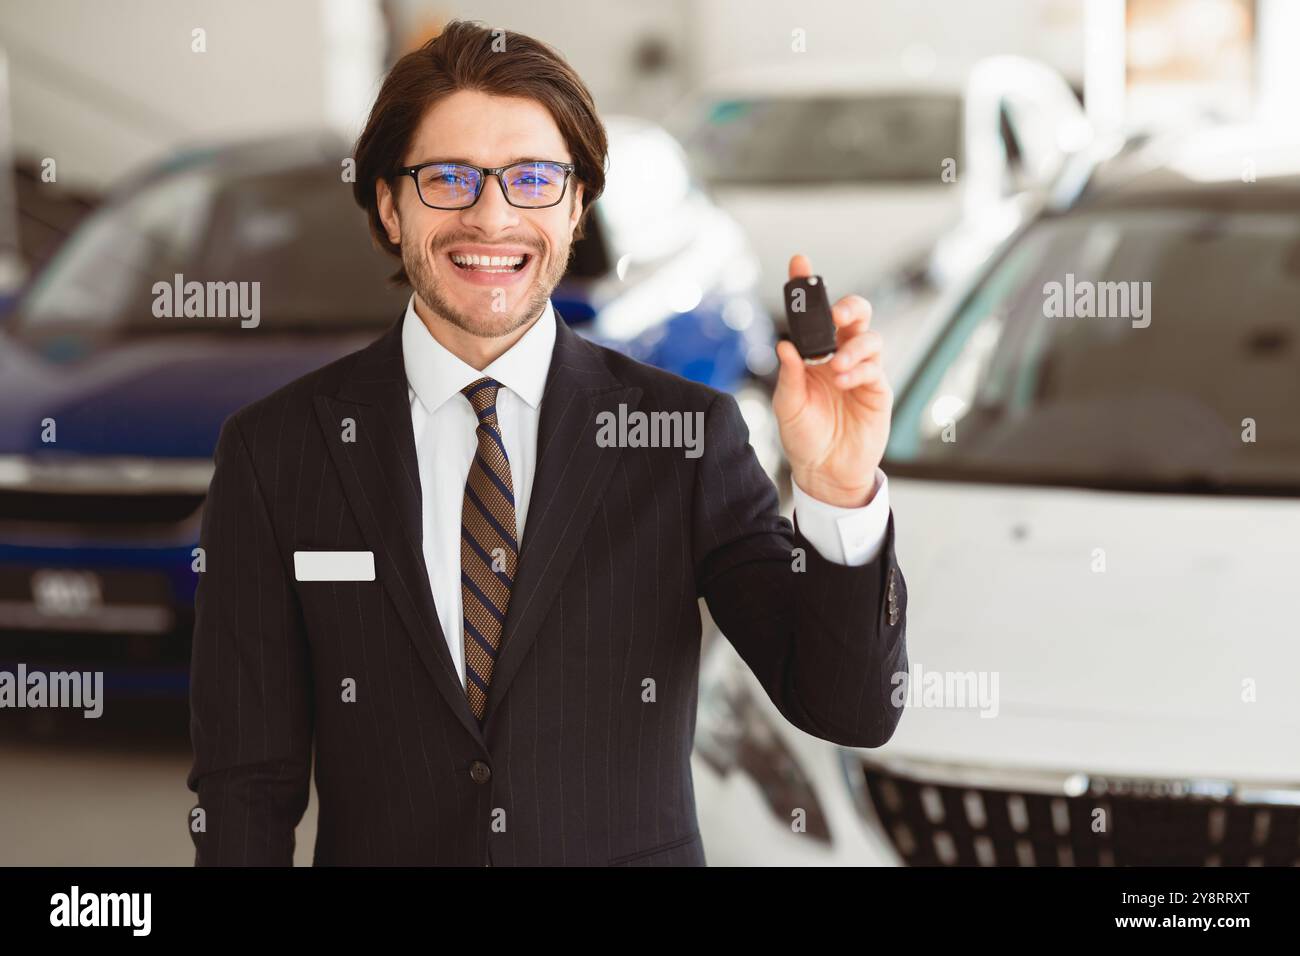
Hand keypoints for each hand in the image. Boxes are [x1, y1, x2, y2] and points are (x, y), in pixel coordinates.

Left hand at [772, 254, 891, 507]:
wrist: (826, 471)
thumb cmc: (805, 437)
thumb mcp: (788, 407)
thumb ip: (788, 377)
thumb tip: (784, 346)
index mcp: (813, 354)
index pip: (813, 314)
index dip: (807, 286)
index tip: (799, 263)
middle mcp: (839, 355)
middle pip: (855, 315)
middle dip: (848, 307)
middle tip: (836, 315)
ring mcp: (861, 371)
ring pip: (870, 338)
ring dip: (853, 346)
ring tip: (835, 367)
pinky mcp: (877, 390)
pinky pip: (875, 368)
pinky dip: (860, 370)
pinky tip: (845, 381)